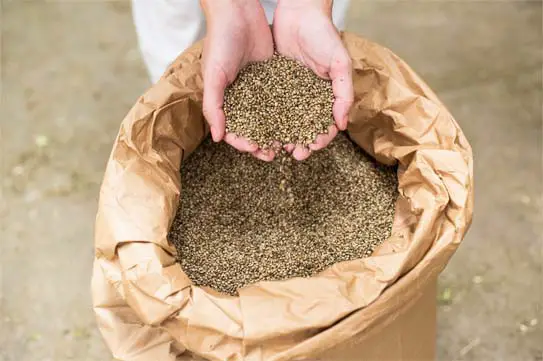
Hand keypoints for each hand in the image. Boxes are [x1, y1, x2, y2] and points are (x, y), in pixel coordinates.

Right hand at [201, 0, 276, 160]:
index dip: (243, 143)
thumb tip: (218, 138)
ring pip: (270, 118)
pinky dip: (289, 113)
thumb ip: (214, 106)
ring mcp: (259, 90)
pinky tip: (299, 122)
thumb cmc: (219, 43)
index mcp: (225, 101)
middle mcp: (242, 99)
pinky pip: (282, 100)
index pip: (233, 130)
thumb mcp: (213, 76)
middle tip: (274, 154)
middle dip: (262, 144)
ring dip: (277, 132)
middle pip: (253, 129)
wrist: (238, 12)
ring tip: (288, 144)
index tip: (255, 149)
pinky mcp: (275, 78)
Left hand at [273, 0, 352, 159]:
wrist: (299, 12)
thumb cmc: (324, 35)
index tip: (311, 148)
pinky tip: (260, 129)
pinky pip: (269, 106)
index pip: (325, 126)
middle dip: (300, 143)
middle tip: (292, 153)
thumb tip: (343, 124)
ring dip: (282, 136)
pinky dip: (266, 119)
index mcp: (326, 96)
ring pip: (285, 121)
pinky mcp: (272, 84)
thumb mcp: (340, 64)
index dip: (319, 139)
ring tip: (275, 146)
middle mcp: (308, 98)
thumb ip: (343, 93)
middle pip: (304, 128)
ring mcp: (290, 93)